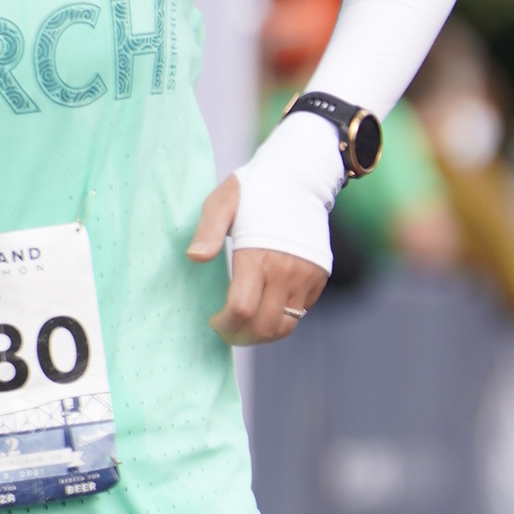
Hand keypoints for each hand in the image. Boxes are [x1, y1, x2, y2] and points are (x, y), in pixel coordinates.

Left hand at [188, 174, 328, 344]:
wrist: (301, 177)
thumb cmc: (255, 190)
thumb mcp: (222, 202)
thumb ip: (208, 232)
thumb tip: (195, 258)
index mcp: (257, 256)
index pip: (242, 310)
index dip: (225, 325)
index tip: (213, 320)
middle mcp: (286, 271)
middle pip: (264, 327)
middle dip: (241, 336)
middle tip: (226, 329)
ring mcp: (306, 276)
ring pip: (285, 326)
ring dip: (262, 334)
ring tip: (245, 325)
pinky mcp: (318, 277)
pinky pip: (300, 312)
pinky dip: (281, 318)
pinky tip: (265, 306)